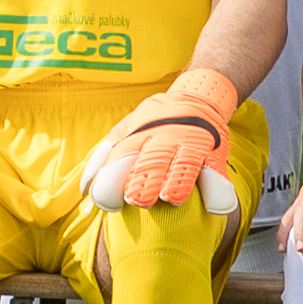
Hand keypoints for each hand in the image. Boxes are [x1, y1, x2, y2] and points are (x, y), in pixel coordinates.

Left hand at [78, 66, 245, 215]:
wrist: (197, 97)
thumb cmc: (153, 123)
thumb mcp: (125, 130)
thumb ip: (102, 158)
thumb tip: (85, 190)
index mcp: (138, 134)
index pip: (121, 158)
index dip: (113, 180)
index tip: (110, 204)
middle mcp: (165, 137)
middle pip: (152, 161)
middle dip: (144, 181)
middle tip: (139, 201)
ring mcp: (192, 143)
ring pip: (185, 164)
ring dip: (178, 182)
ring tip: (172, 198)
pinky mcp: (216, 151)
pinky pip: (217, 170)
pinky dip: (217, 187)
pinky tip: (216, 205)